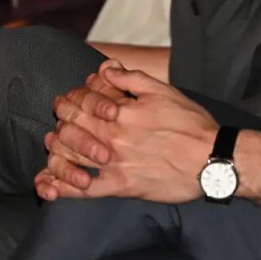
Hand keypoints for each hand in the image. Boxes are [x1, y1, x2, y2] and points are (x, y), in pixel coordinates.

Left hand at [36, 66, 217, 203]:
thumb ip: (133, 79)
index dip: (73, 96)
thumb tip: (106, 69)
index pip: (84, 101)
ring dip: (55, 146)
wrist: (210, 159)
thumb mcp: (166, 92)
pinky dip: (61, 187)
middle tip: (58, 111)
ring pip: (68, 155)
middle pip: (71, 125)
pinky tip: (50, 185)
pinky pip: (80, 190)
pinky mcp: (119, 187)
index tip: (70, 96)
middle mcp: (113, 137)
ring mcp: (113, 164)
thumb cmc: (192, 124)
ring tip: (53, 141)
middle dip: (61, 115)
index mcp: (124, 112)